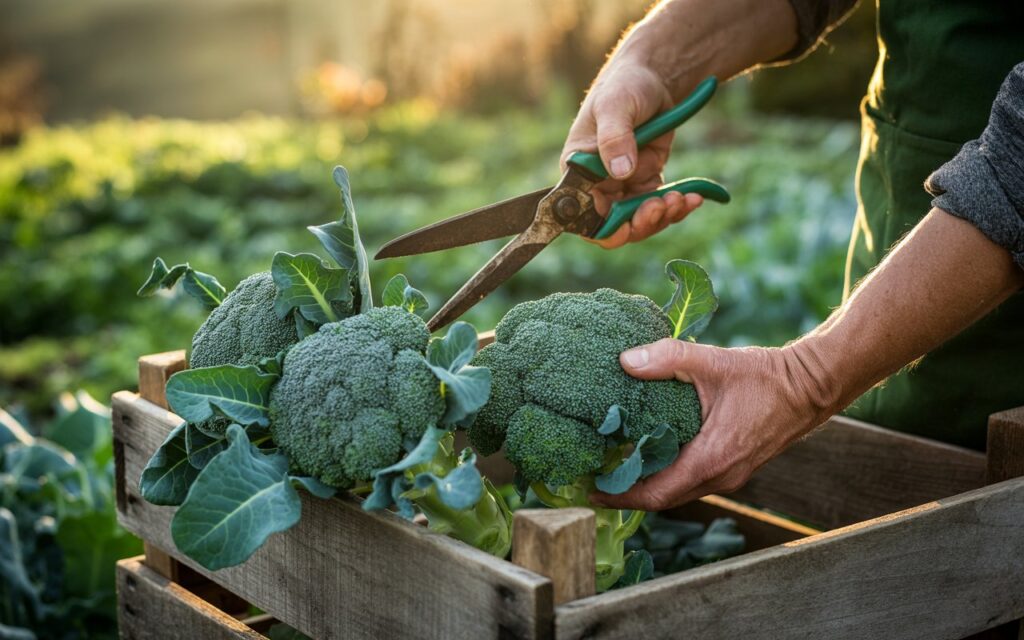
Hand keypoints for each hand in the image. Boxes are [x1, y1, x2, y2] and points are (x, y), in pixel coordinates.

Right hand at [561, 64, 704, 248]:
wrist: (653, 78)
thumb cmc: (625, 85)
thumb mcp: (616, 106)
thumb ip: (614, 138)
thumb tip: (620, 172)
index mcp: (578, 169)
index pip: (582, 214)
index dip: (602, 227)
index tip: (627, 226)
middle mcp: (597, 183)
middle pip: (613, 226)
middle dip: (639, 224)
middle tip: (661, 206)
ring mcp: (623, 184)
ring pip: (639, 221)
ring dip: (662, 216)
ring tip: (682, 199)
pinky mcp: (646, 181)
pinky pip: (659, 206)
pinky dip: (677, 206)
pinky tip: (693, 197)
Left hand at [592, 338, 839, 510]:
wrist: (811, 387)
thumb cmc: (765, 377)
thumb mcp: (713, 361)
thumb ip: (668, 358)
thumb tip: (625, 361)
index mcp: (712, 459)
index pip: (656, 494)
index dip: (620, 496)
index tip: (591, 490)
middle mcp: (720, 477)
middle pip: (663, 499)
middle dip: (628, 492)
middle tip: (595, 477)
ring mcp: (730, 476)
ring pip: (679, 492)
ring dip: (648, 484)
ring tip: (615, 467)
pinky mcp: (734, 468)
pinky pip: (693, 482)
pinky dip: (668, 475)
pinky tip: (650, 454)